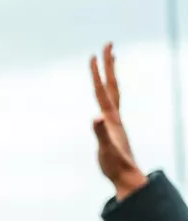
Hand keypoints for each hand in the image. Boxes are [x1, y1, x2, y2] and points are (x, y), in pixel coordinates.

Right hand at [91, 43, 148, 200]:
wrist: (126, 176)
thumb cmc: (115, 164)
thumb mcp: (105, 148)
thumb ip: (101, 132)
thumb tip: (96, 117)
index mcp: (111, 117)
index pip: (102, 90)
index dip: (97, 73)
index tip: (93, 55)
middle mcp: (115, 115)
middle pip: (111, 85)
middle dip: (109, 65)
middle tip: (107, 45)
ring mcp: (115, 121)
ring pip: (113, 92)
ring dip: (110, 76)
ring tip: (110, 62)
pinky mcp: (113, 128)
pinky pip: (110, 104)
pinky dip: (107, 93)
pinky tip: (105, 94)